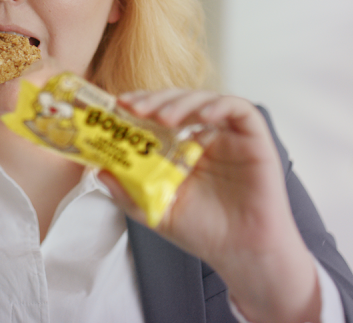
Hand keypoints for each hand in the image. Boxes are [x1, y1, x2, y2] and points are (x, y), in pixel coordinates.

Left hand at [99, 90, 320, 322]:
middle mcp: (205, 138)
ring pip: (204, 100)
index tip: (119, 105)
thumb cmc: (204, 233)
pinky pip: (240, 109)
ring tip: (162, 117)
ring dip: (180, 102)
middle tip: (133, 107)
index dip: (140, 105)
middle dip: (154, 100)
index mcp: (182, 150)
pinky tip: (203, 117)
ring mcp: (229, 136)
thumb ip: (127, 191)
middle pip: (178, 102)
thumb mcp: (155, 211)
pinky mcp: (254, 138)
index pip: (158, 115)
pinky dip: (219, 106)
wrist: (241, 253)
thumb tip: (97, 170)